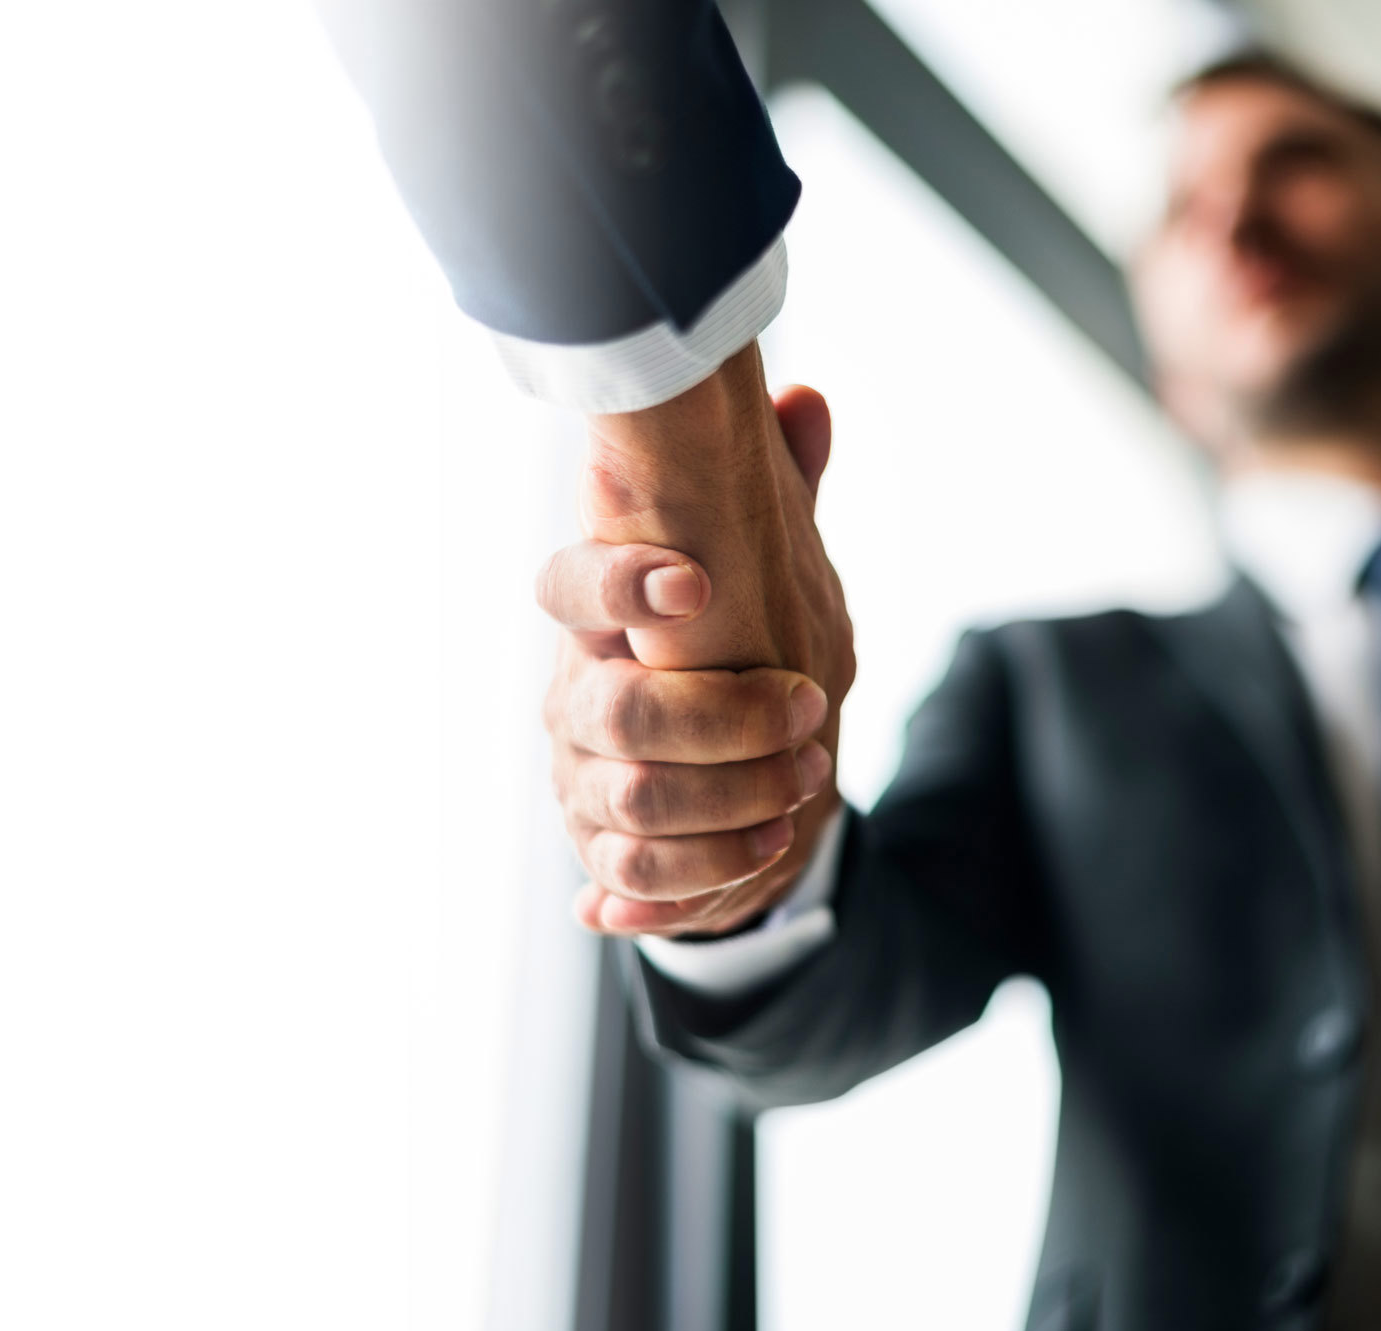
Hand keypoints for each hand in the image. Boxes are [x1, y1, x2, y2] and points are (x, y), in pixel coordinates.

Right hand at [540, 367, 854, 935]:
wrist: (721, 768)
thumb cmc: (737, 646)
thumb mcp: (768, 567)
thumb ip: (780, 491)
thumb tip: (805, 404)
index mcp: (602, 617)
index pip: (568, 585)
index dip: (620, 583)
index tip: (696, 583)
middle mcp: (576, 696)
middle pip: (618, 712)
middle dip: (727, 719)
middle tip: (811, 707)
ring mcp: (579, 778)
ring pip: (633, 802)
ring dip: (733, 801)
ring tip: (806, 781)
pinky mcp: (600, 849)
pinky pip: (631, 875)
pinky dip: (697, 873)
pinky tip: (760, 850)